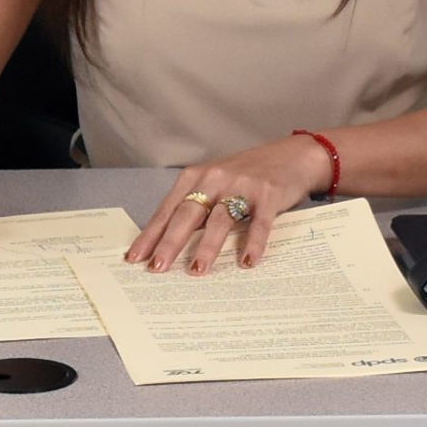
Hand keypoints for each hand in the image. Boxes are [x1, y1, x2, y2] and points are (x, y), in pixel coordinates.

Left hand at [126, 136, 331, 274]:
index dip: (151, 235)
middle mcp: (215, 179)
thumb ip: (195, 206)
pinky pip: (259, 223)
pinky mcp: (269, 195)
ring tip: (197, 270)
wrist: (291, 156)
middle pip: (187, 214)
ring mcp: (242, 186)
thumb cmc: (246, 175)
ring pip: (220, 219)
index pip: (167, 210)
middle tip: (157, 267)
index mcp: (195, 178)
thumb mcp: (214, 184)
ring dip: (207, 246)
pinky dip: (253, 243)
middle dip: (170, 243)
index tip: (135, 258)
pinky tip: (247, 262)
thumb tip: (168, 243)